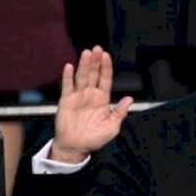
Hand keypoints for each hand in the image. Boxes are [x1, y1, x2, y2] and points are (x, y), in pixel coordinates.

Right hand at [50, 46, 133, 162]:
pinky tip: (70, 66)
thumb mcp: (112, 126)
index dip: (106, 68)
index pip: (105, 79)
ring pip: (82, 77)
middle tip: (97, 48)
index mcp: (102, 99)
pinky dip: (68, 77)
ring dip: (84, 65)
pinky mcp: (66, 101)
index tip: (107, 55)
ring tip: (87, 53)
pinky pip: (67, 87)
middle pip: (94, 74)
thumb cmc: (95, 137)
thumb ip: (119, 112)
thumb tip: (130, 99)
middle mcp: (90, 94)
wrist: (76, 147)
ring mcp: (78, 97)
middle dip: (96, 61)